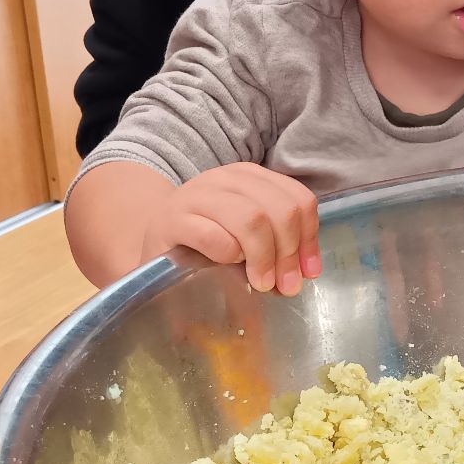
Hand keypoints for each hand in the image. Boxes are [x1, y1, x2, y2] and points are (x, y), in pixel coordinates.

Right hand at [144, 163, 320, 295]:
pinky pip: (215, 237)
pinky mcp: (171, 220)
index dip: (309, 239)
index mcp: (249, 178)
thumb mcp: (247, 239)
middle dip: (288, 253)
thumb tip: (302, 274)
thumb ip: (276, 246)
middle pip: (280, 209)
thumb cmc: (204, 246)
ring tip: (260, 283)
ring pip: (251, 218)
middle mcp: (225, 178)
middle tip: (285, 285)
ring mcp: (197, 195)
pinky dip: (229, 255)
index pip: (298, 199)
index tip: (308, 273)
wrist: (153, 247)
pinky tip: (226, 265)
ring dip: (263, 257)